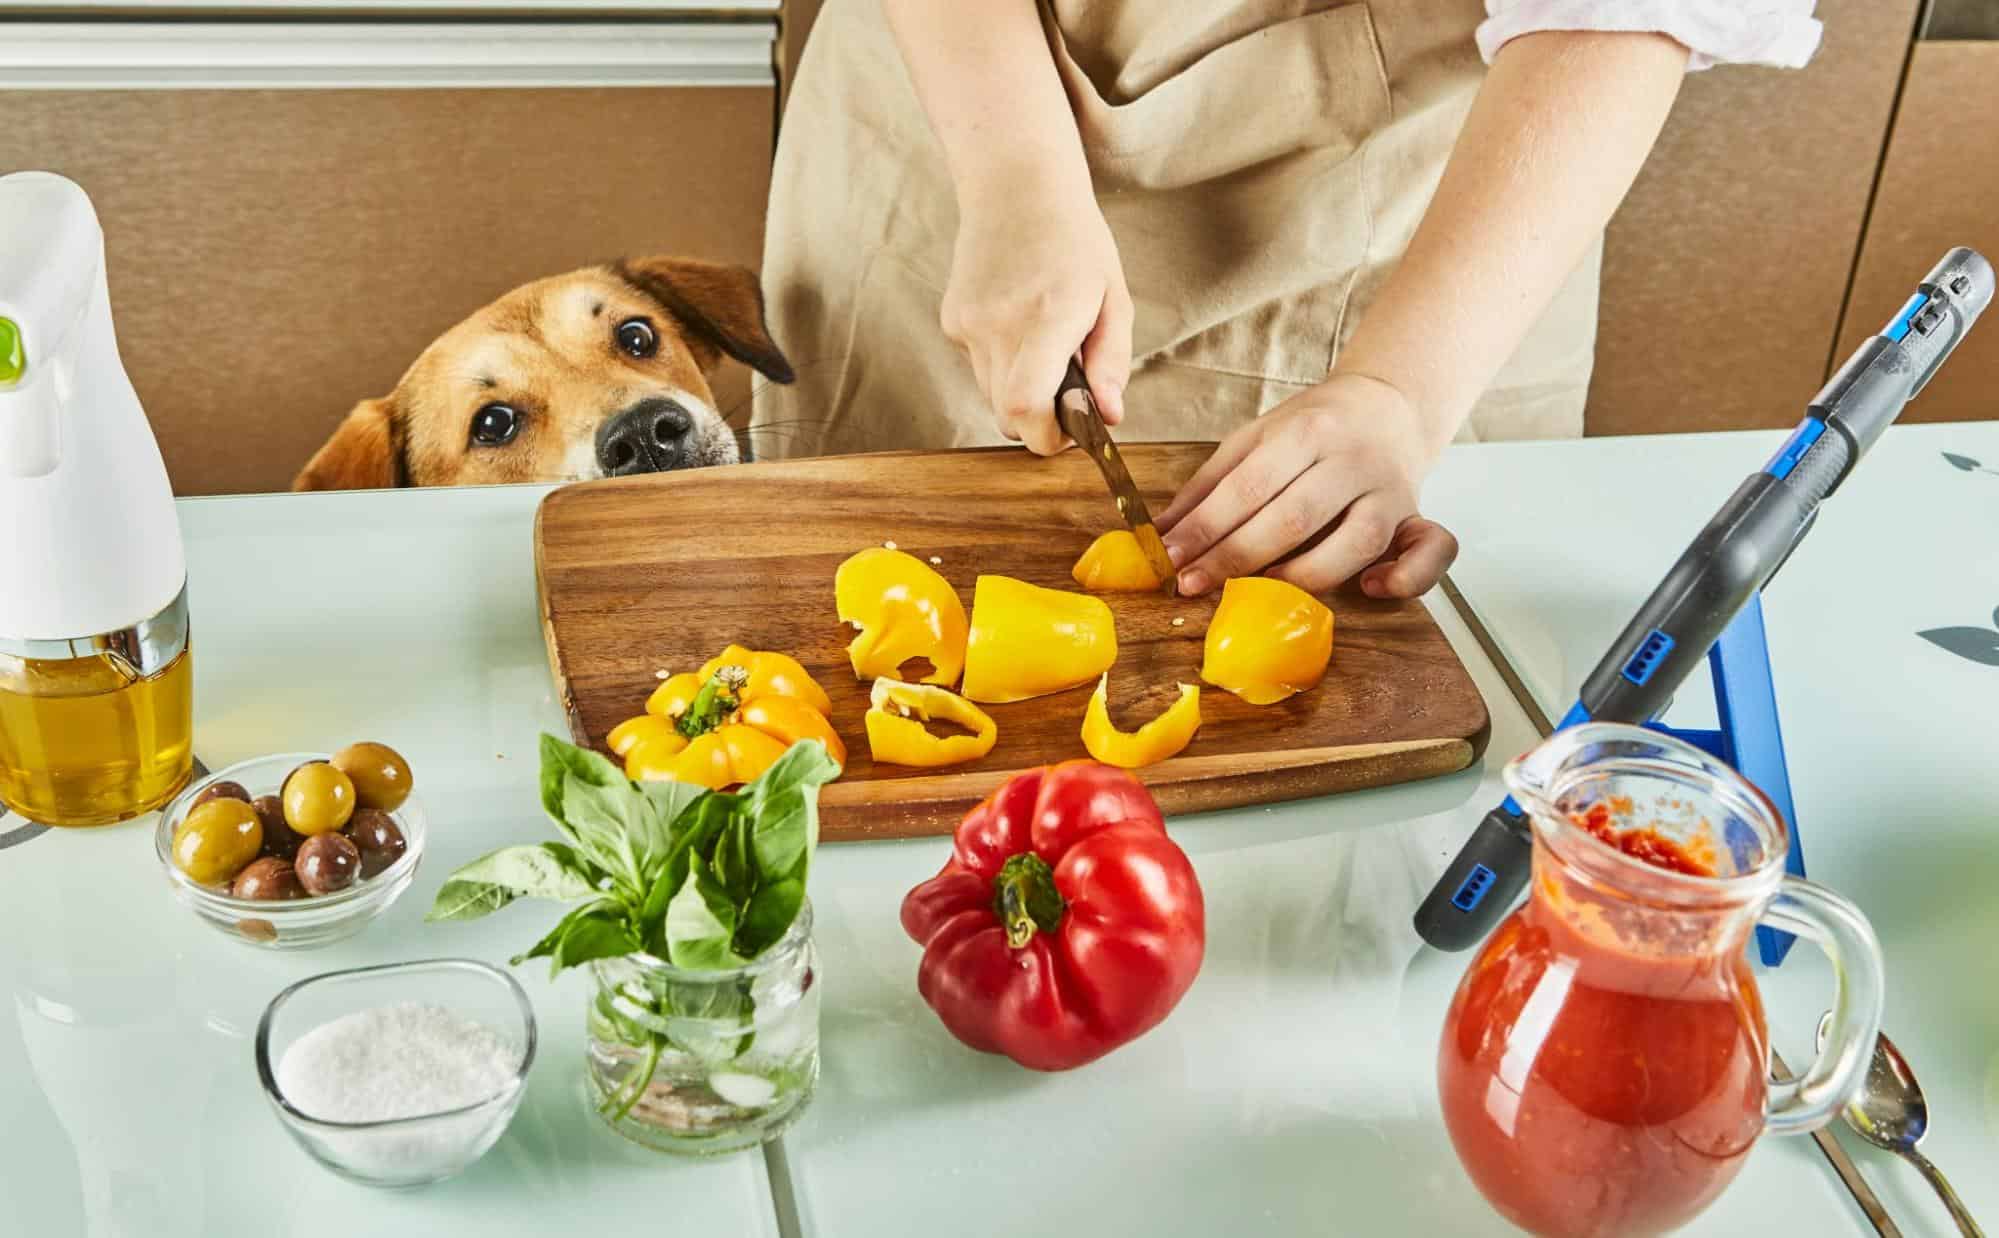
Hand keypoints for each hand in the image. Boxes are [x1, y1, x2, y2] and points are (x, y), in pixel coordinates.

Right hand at [941, 189, 1131, 454]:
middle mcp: (999, 325)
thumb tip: (1110, 416)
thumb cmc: (1074, 240)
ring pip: (991, 395)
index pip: (1026, 407)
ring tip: (1044, 347)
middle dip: (1040, 422)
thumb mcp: (1112, 297)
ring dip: (1021, 391)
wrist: (1015, 186)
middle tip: (1068, 396)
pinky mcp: (952, 321)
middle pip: (1008, 416)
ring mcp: (968, 324)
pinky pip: (979, 368)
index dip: (1047, 437)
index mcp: (1048, 317)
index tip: (1072, 430)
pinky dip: (1002, 363)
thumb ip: (1111, 361)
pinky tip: (1017, 323)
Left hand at [1157, 373, 1458, 598]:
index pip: (1248, 486)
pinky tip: (1369, 589)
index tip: (1170, 559)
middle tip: (1192, 585)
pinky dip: (1406, 577)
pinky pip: (1431, 551)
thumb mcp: (1256, 439)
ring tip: (1257, 592)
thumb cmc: (1312, 429)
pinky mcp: (1417, 516)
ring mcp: (1390, 491)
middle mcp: (1352, 460)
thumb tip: (1161, 533)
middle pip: (1293, 517)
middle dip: (1235, 557)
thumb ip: (1210, 485)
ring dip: (1303, 575)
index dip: (1205, 527)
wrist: (1388, 406)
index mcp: (1307, 431)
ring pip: (1356, 541)